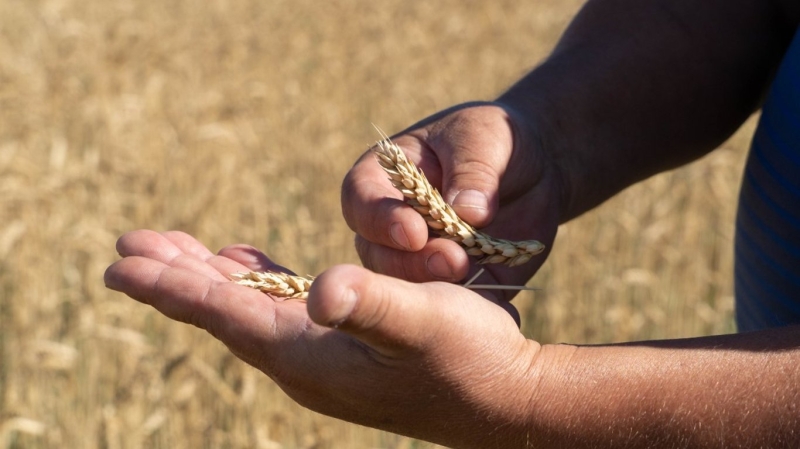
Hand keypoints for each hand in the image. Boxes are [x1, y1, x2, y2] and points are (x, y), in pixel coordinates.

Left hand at [103, 230, 541, 447]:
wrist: (507, 398)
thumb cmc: (470, 359)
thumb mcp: (423, 324)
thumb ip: (371, 304)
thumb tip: (322, 288)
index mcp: (307, 356)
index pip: (222, 313)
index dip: (170, 285)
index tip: (120, 262)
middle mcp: (303, 361)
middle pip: (222, 310)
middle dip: (175, 276)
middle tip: (128, 247)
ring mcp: (322, 356)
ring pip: (247, 307)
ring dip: (208, 277)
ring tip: (173, 251)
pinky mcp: (343, 346)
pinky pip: (280, 306)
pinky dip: (255, 280)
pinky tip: (245, 263)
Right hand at [342, 103, 563, 299]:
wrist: (532, 165)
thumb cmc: (491, 138)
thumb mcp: (485, 138)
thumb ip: (474, 171)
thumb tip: (467, 211)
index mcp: (382, 178)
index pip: (361, 200)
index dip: (380, 220)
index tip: (414, 232)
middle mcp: (389, 223)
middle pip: (376, 252)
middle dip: (409, 262)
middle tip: (450, 261)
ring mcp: (417, 257)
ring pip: (405, 285)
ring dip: (435, 283)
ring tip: (469, 270)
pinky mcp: (451, 283)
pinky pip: (449, 303)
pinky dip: (466, 301)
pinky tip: (487, 295)